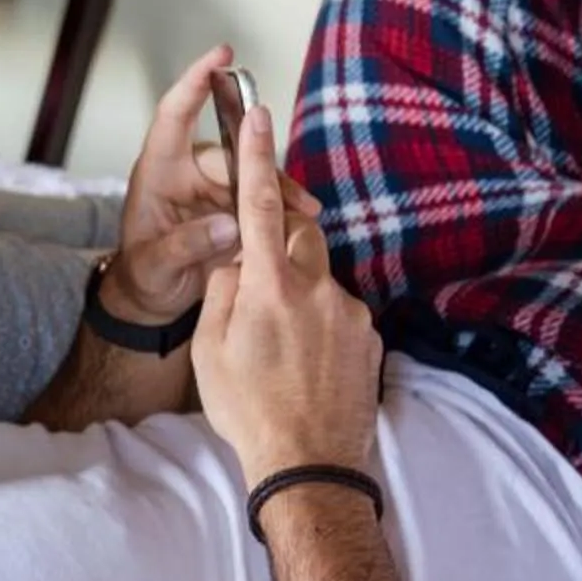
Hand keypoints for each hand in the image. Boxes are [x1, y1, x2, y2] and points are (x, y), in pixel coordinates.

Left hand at [102, 44, 321, 323]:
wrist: (153, 300)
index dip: (195, 81)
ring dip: (280, 190)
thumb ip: (184, 245)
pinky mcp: (236, 206)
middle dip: (260, 170)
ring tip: (306, 210)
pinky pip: (264, 197)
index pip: (175, 114)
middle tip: (289, 197)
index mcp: (158, 171)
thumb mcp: (153, 265)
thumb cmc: (143, 275)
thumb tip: (227, 224)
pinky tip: (303, 218)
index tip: (221, 55)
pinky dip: (284, 207)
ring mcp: (214, 187)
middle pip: (232, 153)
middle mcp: (189, 171)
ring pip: (254, 174)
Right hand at [191, 99, 382, 484]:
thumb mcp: (211, 349)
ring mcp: (350, 313)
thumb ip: (223, 292)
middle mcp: (317, 290)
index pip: (260, 205)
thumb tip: (236, 263)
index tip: (258, 114)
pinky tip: (305, 368)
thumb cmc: (249, 411)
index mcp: (269, 287)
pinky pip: (340, 313)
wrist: (310, 466)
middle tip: (257, 289)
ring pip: (320, 281)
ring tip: (280, 352)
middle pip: (301, 236)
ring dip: (297, 298)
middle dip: (280, 244)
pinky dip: (320, 328)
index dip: (255, 157)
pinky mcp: (371, 338)